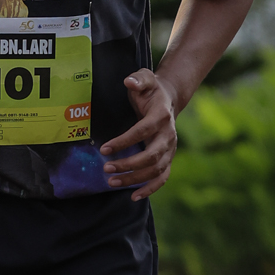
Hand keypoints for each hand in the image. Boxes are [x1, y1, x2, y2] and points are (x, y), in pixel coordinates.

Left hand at [99, 68, 178, 200]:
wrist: (168, 99)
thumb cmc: (151, 90)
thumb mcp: (145, 78)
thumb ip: (138, 79)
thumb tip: (129, 82)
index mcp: (162, 116)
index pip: (143, 131)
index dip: (124, 141)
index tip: (104, 149)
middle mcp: (169, 135)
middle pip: (152, 156)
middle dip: (129, 165)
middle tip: (106, 168)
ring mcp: (170, 149)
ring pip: (156, 170)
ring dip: (134, 179)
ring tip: (112, 182)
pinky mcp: (168, 158)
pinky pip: (162, 178)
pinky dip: (150, 189)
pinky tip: (133, 196)